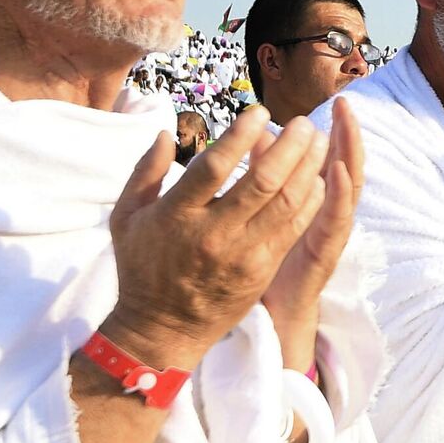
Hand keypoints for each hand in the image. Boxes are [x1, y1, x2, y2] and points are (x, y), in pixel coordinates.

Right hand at [101, 107, 327, 370]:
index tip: (259, 112)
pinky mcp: (261, 271)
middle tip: (303, 123)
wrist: (162, 330)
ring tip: (318, 141)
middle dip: (289, 147)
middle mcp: (212, 234)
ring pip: (285, 204)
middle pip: (261, 183)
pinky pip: (292, 230)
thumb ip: (143, 172)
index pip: (213, 168)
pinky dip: (309, 202)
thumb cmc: (142, 268)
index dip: (240, 136)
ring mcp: (241, 255)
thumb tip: (162, 133)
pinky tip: (317, 179)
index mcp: (176, 215)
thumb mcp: (125, 218)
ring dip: (307, 169)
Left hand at [262, 98, 364, 366]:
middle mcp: (326, 215)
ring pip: (346, 191)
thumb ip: (262, 175)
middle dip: (347, 136)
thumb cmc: (262, 263)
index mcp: (312, 203)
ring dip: (348, 157)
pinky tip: (334, 170)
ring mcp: (328, 235)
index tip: (337, 103)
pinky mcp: (324, 254)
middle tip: (347, 104)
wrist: (272, 316)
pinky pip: (334, 222)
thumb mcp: (259, 212)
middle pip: (344, 167)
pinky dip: (337, 195)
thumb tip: (257, 136)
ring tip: (348, 126)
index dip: (335, 132)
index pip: (328, 159)